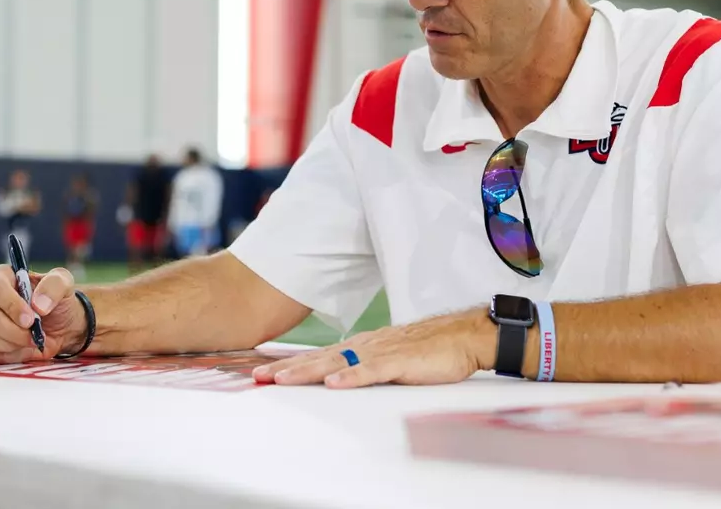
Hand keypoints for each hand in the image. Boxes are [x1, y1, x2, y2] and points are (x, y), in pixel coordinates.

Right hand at [0, 264, 85, 363]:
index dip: (11, 304)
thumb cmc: (56, 300)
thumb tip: (39, 304)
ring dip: (14, 343)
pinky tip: (25, 347)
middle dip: (15, 330)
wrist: (61, 326)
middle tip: (34, 333)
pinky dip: (13, 354)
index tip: (30, 319)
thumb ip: (54, 285)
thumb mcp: (63, 283)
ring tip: (32, 339)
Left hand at [252, 311, 494, 388]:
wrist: (463, 336)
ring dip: (308, 372)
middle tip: (257, 378)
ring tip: (282, 380)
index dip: (291, 365)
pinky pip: (371, 370)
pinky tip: (334, 383)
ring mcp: (381, 352)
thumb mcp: (389, 359)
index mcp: (361, 346)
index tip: (263, 373)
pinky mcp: (400, 361)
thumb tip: (340, 376)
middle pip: (319, 358)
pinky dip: (351, 377)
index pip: (319, 356)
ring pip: (338, 362)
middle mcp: (365, 346)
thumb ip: (365, 366)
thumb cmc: (428, 349)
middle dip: (287, 369)